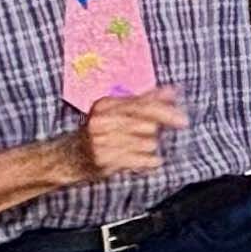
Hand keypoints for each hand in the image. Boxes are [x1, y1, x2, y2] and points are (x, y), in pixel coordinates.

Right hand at [70, 88, 187, 181]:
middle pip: (148, 124)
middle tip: (150, 136)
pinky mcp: (103, 160)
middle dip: (155, 132)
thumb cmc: (98, 133)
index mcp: (106, 104)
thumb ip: (145, 100)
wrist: (66, 158)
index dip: (166, 112)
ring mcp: (101, 141)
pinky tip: (145, 160)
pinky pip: (141, 159)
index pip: (143, 105)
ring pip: (148, 143)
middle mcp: (102, 120)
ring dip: (149, 148)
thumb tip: (173, 90)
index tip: (184, 120)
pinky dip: (149, 161)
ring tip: (136, 149)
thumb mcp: (116, 112)